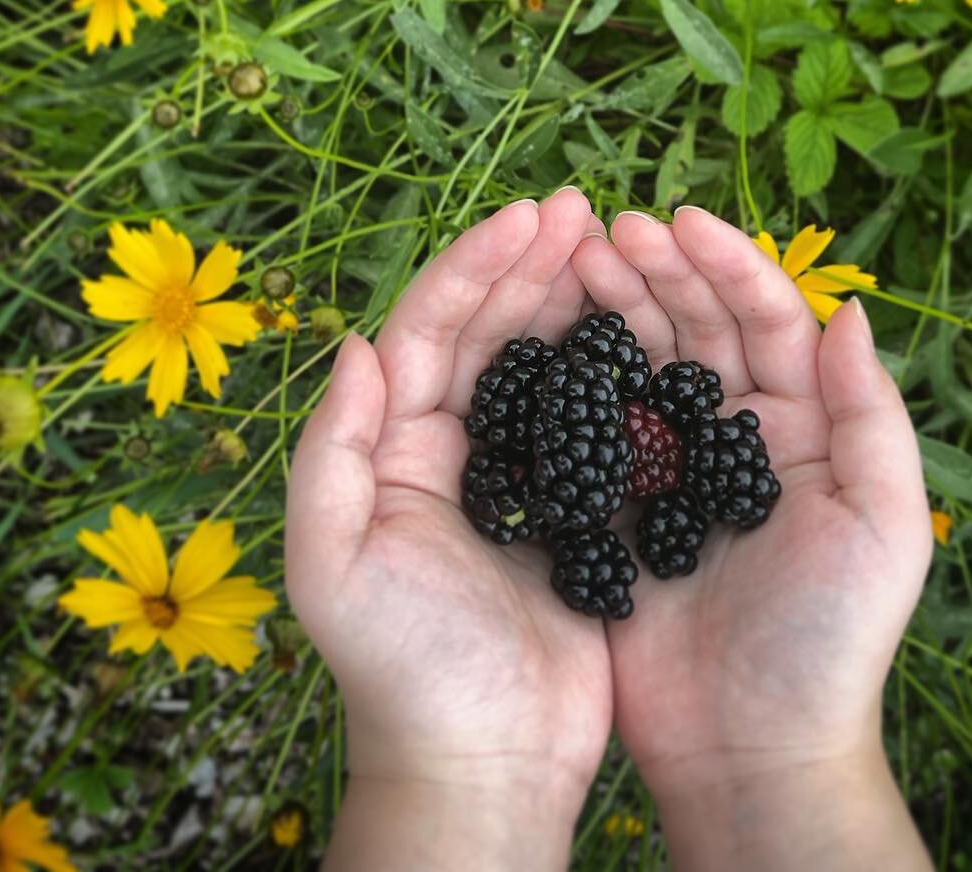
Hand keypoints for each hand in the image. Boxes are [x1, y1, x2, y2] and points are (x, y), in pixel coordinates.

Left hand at [285, 189, 610, 871]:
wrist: (483, 766)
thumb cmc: (402, 671)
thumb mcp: (334, 565)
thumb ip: (331, 453)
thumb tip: (354, 343)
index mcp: (393, 450)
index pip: (428, 331)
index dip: (474, 267)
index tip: (528, 215)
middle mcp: (448, 450)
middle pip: (486, 331)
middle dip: (527, 263)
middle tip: (579, 206)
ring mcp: (513, 477)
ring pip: (539, 363)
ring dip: (569, 299)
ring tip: (609, 243)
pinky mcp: (570, 509)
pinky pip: (587, 418)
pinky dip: (608, 367)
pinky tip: (640, 329)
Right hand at [573, 206, 933, 868]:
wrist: (751, 747)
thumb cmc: (830, 639)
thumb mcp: (883, 525)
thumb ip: (872, 415)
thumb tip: (853, 310)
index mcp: (803, 426)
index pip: (768, 320)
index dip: (728, 263)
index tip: (680, 220)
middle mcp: (737, 433)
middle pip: (699, 326)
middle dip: (659, 269)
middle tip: (609, 230)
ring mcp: (673, 466)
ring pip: (643, 361)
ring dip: (615, 304)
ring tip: (575, 259)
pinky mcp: (620, 505)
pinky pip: (597, 424)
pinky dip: (577, 374)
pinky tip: (546, 336)